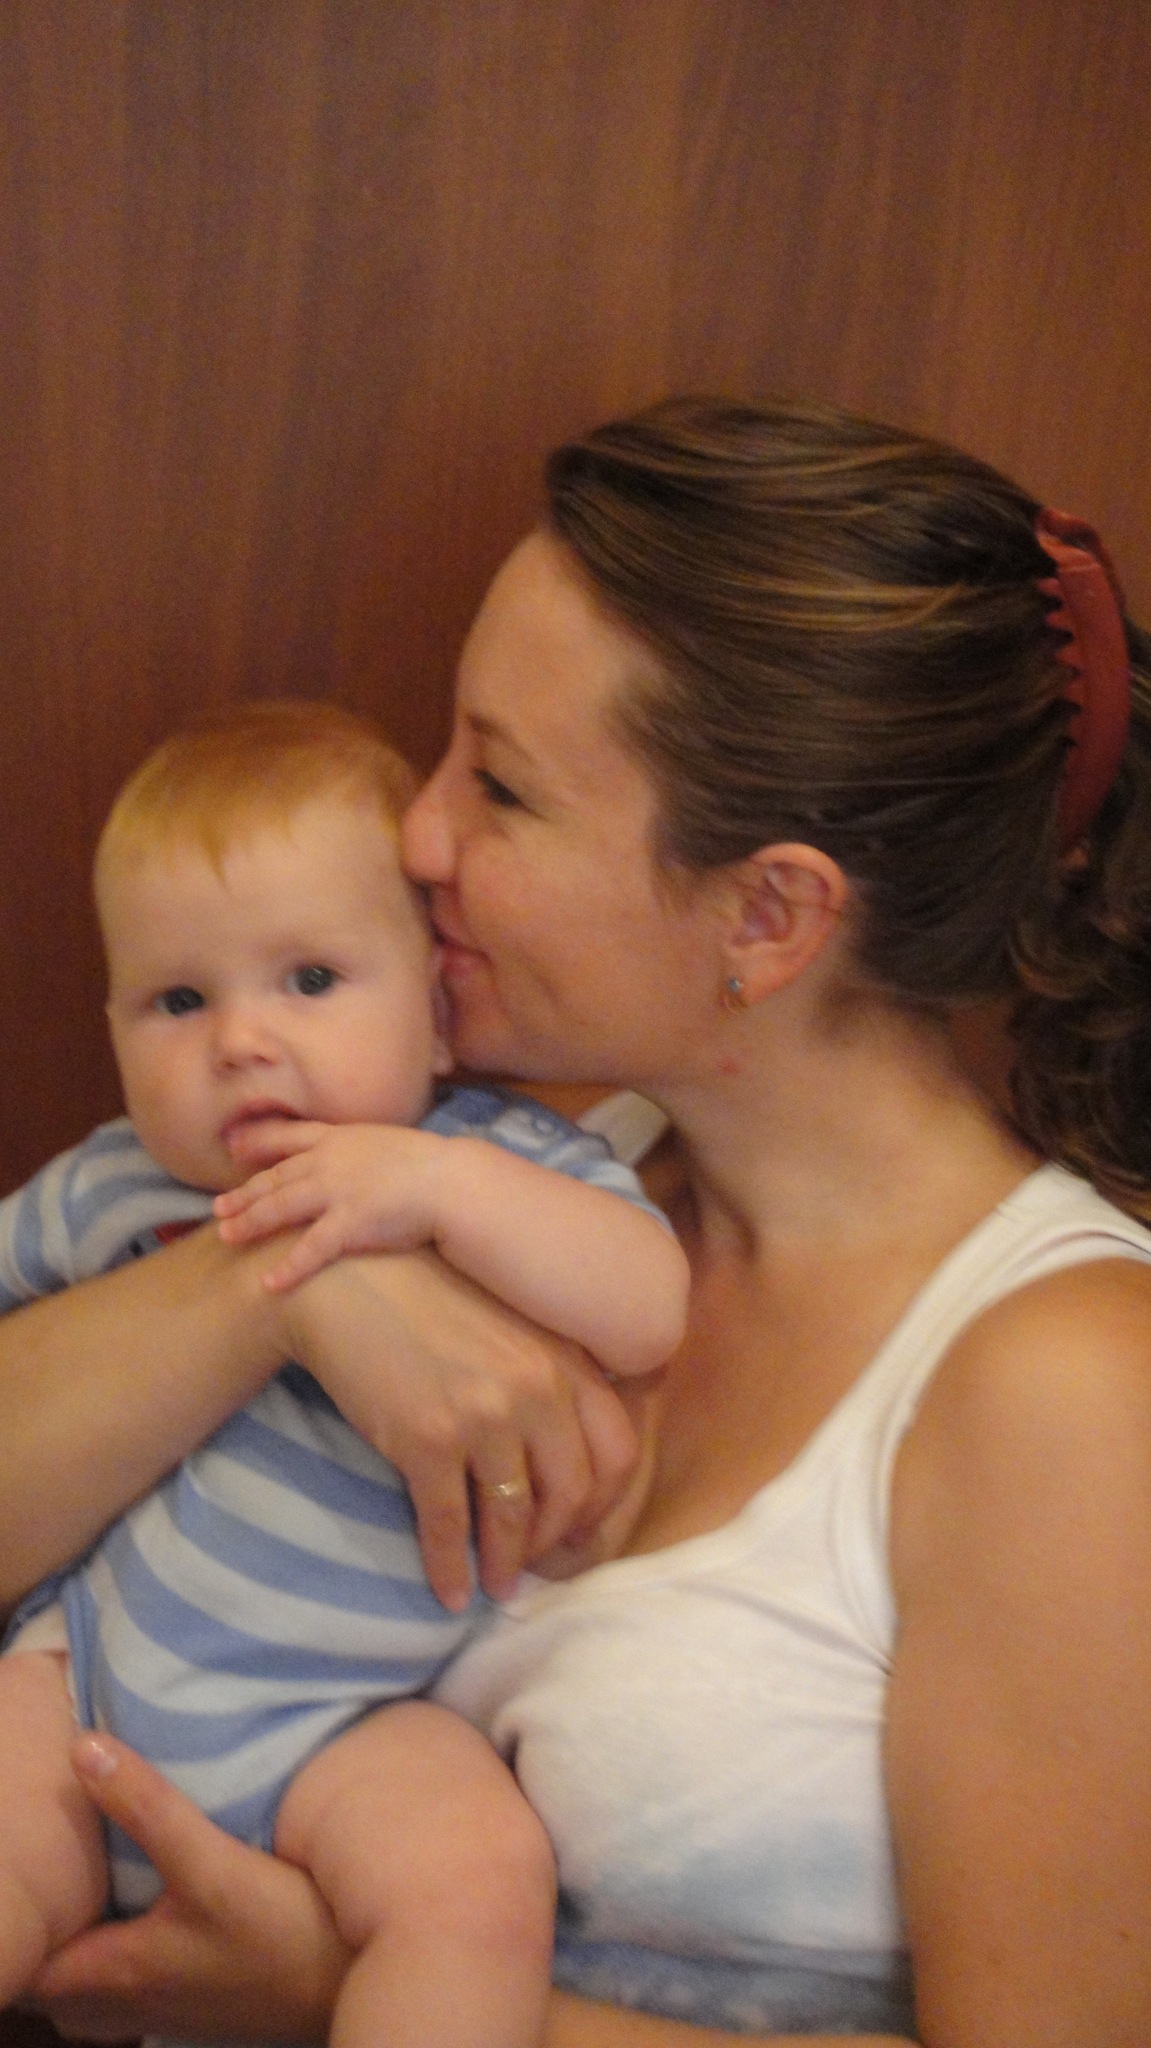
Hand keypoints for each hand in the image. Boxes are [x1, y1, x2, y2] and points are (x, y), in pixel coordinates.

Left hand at [25, 1734, 347, 2042]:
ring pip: (93, 1986)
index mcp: (115, 1973)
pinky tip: (143, 1904)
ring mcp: (165, 2005)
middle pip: (55, 1982)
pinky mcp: (197, 1997)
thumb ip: (147, 1807)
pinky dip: (119, 1951)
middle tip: (46, 1874)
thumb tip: (83, 1747)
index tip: (20, 1873)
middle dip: (43, 1937)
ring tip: (87, 1886)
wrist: (355, 1978)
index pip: (29, 1968)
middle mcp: (129, 2000)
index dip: (19, 1928)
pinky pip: (130, 1984)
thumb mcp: (212, 1866)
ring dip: (83, 1944)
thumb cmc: (281, 1935)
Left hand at [217, 1120, 448, 1291]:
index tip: (232, 1150)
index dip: (257, 1145)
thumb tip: (352, 1161)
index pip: (289, 1138)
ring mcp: (339, 1191)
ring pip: (282, 1206)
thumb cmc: (428, 1165)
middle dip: (244, 1194)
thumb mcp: (386, 1143)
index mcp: (340, 1138)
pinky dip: (289, 1267)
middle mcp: (331, 1161)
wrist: (452, 1181)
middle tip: (217, 1209)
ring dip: (251, 1222)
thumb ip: (360, 1151)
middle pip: (276, 1178)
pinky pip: (312, 1248)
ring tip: (226, 1237)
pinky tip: (269, 1283)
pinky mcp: (352, 1223)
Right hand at [278, 1247, 639, 1606]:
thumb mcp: (512, 1326)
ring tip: (497, 1586)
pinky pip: (448, 1525)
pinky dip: (450, 1569)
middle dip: (555, 1541)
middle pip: (572, 1493)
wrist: (348, 1284)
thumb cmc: (428, 1303)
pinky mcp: (427, 1440)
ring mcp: (483, 1415)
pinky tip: (450, 1592)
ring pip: (513, 1516)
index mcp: (564, 1360)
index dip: (602, 1503)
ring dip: (506, 1564)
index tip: (578, 1528)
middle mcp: (536, 1388)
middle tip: (535, 1563)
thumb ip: (551, 1375)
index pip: (617, 1452)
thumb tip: (566, 1458)